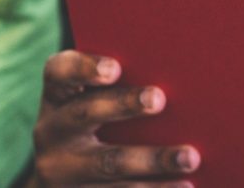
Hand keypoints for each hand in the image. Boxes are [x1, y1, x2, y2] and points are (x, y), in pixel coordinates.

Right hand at [29, 50, 199, 186]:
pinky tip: (185, 185)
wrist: (66, 184)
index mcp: (58, 97)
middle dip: (124, 104)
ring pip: (110, 163)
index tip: (114, 68)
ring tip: (190, 157)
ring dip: (153, 159)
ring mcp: (63, 171)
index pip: (59, 73)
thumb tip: (179, 68)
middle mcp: (53, 132)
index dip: (83, 67)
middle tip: (159, 99)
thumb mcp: (94, 103)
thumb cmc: (99, 124)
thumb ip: (123, 85)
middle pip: (86, 113)